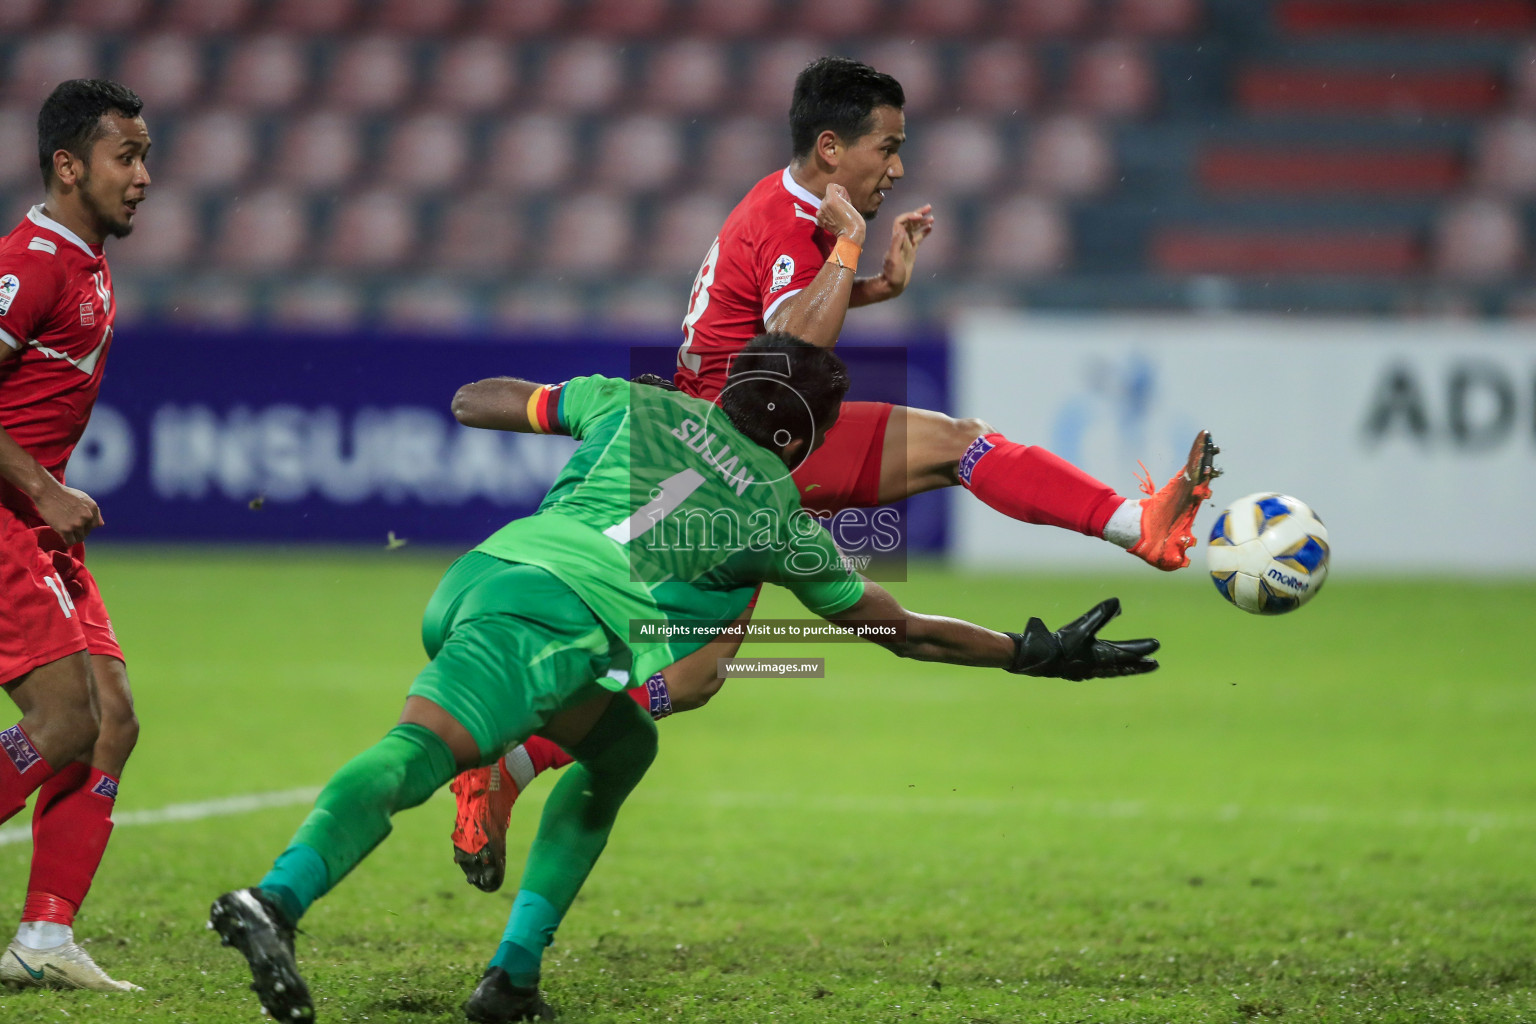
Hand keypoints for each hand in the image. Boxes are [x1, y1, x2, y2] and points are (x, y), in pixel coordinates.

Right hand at [35, 484, 102, 545]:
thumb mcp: (84, 498)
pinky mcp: (65, 530)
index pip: (94, 525)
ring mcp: (77, 524)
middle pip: (87, 532)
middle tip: (68, 525)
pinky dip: (67, 541)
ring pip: (79, 539)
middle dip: (79, 531)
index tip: (76, 522)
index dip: (85, 525)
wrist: (47, 492)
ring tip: (65, 530)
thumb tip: (101, 525)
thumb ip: (94, 511)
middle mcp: (87, 516)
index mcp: (93, 508)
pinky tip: (62, 535)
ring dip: (73, 536)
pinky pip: (70, 542)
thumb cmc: (65, 495)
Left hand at [816, 184, 866, 246]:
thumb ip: (841, 195)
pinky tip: (833, 219)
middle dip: (834, 199)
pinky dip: (826, 214)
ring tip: (839, 214)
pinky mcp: (820, 221)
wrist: (851, 235)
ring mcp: (820, 214)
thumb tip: (837, 193)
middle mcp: (824, 205)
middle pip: (827, 196)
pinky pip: (821, 212)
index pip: (831, 186)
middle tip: (843, 207)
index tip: (843, 197)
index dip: (838, 190)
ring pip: (824, 204)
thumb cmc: (854, 219)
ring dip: (830, 207)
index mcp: (832, 199)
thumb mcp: (849, 202)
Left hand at [877, 204, 934, 297]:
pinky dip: (923, 232)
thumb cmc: (892, 274)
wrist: (892, 285)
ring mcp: (906, 245)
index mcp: (896, 239)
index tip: (920, 216)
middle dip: (918, 213)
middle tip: (929, 207)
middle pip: (909, 222)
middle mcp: (900, 240)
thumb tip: (901, 229)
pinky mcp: (911, 251)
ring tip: (932, 217)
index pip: (901, 221)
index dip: (910, 216)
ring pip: (914, 229)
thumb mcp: (893, 259)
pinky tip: (930, 228)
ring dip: (922, 222)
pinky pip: (918, 238)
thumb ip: (896, 244)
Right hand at [1006, 598, 1158, 679]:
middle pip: (1124, 666)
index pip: (1127, 652)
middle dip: (1139, 665)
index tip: (1156, 645)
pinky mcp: (1079, 672)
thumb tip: (1118, 602)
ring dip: (1127, 668)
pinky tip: (1108, 668)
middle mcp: (1098, 667)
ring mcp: (1088, 671)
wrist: (1037, 658)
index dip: (1142, 648)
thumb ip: (1100, 615)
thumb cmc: (1060, 643)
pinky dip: (1112, 669)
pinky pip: (1102, 672)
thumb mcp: (1081, 626)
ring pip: (1113, 670)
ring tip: (1138, 667)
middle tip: (1154, 664)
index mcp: (1101, 656)